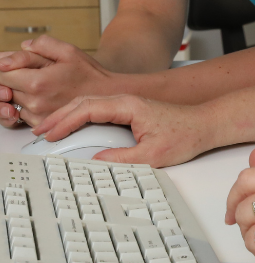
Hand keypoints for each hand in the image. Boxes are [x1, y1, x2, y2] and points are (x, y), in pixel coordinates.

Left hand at [0, 36, 109, 127]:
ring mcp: (36, 116)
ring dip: (18, 91)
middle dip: (12, 77)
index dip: (4, 66)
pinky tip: (42, 94)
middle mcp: (34, 102)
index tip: (10, 63)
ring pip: (11, 101)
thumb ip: (41, 46)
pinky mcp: (39, 124)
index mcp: (38, 82)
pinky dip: (26, 103)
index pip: (2, 74)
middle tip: (28, 70)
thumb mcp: (68, 51)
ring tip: (39, 82)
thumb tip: (18, 49)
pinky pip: (21, 112)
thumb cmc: (88, 73)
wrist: (105, 96)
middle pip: (4, 88)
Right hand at [32, 94, 213, 166]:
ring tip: (50, 129)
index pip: (89, 108)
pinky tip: (73, 126)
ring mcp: (128, 104)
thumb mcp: (153, 155)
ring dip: (69, 115)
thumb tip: (95, 161)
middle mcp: (127, 100)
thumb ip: (122, 158)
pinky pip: (100, 109)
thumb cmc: (185, 135)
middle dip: (60, 116)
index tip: (50, 133)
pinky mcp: (131, 110)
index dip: (66, 120)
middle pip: (85, 102)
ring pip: (91, 104)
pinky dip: (81, 116)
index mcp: (129, 105)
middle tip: (40, 131)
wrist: (205, 124)